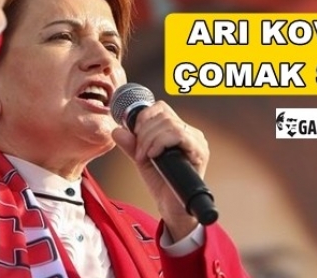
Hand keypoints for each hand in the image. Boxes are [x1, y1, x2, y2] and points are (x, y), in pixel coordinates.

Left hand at [111, 101, 209, 239]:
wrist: (172, 208)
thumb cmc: (162, 184)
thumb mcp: (141, 160)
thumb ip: (131, 144)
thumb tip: (117, 130)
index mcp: (178, 130)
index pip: (161, 108)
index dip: (144, 117)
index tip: (134, 135)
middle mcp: (190, 133)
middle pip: (163, 115)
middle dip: (144, 132)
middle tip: (138, 151)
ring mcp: (196, 142)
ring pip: (169, 123)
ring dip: (150, 139)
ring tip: (145, 156)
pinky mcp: (199, 152)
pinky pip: (178, 135)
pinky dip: (160, 143)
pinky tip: (153, 155)